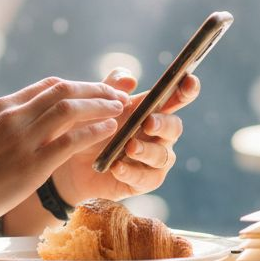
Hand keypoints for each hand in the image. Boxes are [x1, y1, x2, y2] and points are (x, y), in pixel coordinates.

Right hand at [0, 77, 127, 233]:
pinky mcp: (32, 163)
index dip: (78, 86)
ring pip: (71, 108)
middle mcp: (14, 115)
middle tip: (116, 95)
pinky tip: (109, 132)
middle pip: (65, 90)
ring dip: (100, 105)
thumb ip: (7, 125)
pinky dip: (95, 131)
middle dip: (96, 89)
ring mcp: (23, 138)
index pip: (49, 85)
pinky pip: (72, 139)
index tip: (95, 91)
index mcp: (3, 107)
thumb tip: (27, 124)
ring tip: (120, 109)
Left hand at [52, 67, 199, 202]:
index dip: (187, 89)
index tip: (190, 80)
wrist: (69, 160)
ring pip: (162, 155)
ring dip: (147, 150)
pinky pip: (146, 178)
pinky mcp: (143, 180)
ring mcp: (154, 159)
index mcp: (152, 110)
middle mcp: (159, 134)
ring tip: (130, 147)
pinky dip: (131, 172)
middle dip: (164, 124)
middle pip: (174, 127)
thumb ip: (111, 87)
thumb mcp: (97, 104)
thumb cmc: (91, 127)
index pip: (176, 97)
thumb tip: (130, 80)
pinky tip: (116, 167)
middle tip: (148, 122)